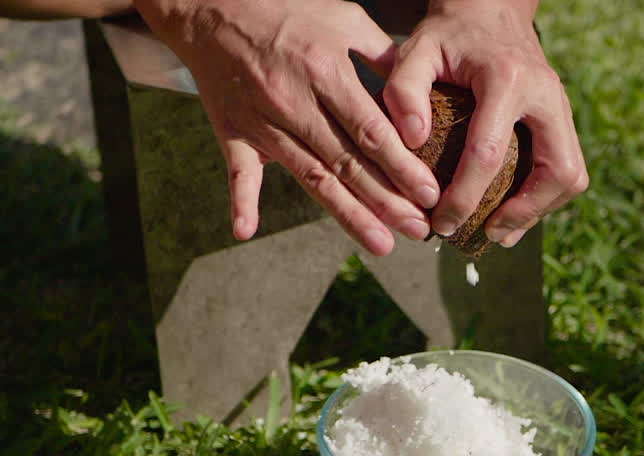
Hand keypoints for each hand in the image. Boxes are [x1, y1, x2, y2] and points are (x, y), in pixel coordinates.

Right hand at [133, 0, 442, 254]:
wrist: (215, 7)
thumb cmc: (289, 13)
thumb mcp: (344, 19)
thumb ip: (383, 57)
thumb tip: (421, 96)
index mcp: (324, 71)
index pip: (370, 130)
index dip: (401, 167)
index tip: (429, 194)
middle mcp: (293, 102)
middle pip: (346, 162)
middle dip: (386, 201)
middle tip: (418, 230)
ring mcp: (261, 121)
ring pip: (310, 177)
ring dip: (347, 214)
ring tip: (381, 243)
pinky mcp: (233, 132)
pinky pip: (237, 172)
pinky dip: (240, 201)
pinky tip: (245, 231)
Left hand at [383, 0, 587, 246]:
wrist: (491, 9)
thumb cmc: (449, 34)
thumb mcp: (415, 49)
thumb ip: (403, 90)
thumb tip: (412, 141)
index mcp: (508, 79)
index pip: (490, 153)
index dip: (465, 197)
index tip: (442, 222)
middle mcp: (546, 96)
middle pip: (558, 171)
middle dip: (525, 211)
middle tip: (488, 233)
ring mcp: (561, 109)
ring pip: (572, 175)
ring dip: (539, 210)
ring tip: (499, 230)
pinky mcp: (562, 121)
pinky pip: (566, 169)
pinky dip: (542, 198)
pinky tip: (510, 213)